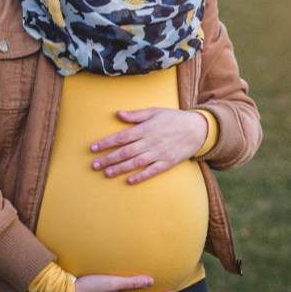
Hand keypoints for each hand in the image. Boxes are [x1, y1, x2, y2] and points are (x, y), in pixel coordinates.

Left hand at [90, 108, 207, 183]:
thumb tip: (118, 114)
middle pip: (125, 152)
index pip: (121, 137)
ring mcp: (159, 153)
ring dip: (120, 168)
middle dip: (108, 158)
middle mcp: (150, 142)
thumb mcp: (155, 111)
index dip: (106, 143)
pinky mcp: (167, 162)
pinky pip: (152, 171)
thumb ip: (136, 115)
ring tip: (107, 173)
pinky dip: (141, 176)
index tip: (93, 148)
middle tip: (94, 165)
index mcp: (145, 129)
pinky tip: (129, 180)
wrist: (197, 129)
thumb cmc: (174, 118)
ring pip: (136, 162)